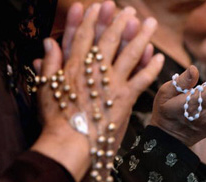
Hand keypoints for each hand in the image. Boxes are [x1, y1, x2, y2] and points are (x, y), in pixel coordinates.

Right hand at [31, 2, 163, 181]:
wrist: (70, 142)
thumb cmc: (56, 120)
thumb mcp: (45, 89)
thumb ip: (49, 64)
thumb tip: (49, 42)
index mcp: (74, 67)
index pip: (84, 37)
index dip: (90, 20)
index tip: (97, 6)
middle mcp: (95, 71)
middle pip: (109, 40)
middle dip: (119, 22)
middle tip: (130, 10)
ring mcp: (112, 83)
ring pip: (129, 54)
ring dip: (141, 36)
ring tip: (150, 23)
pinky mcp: (125, 98)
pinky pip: (142, 79)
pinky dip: (151, 67)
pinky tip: (160, 56)